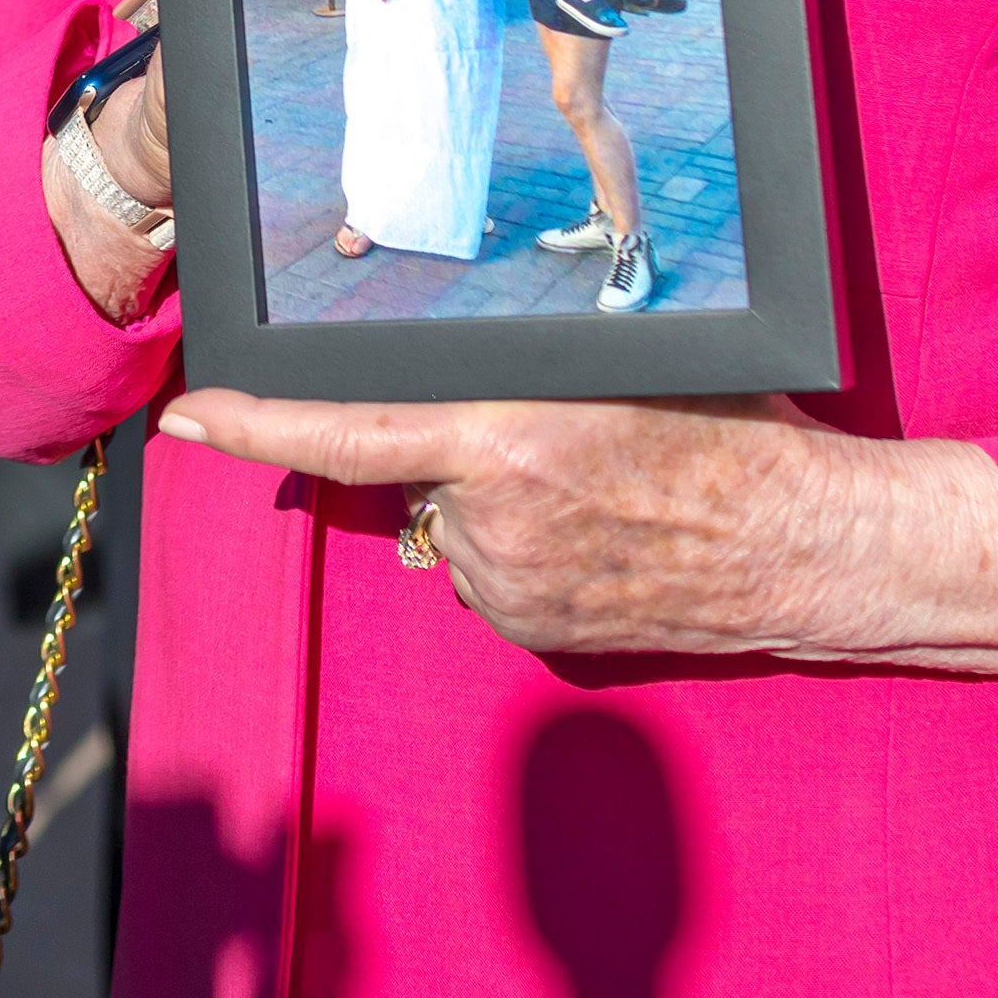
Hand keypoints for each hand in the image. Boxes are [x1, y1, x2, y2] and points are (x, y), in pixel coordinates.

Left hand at [155, 389, 997, 673]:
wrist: (813, 548)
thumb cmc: (732, 431)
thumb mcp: (618, 368)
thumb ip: (518, 373)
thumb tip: (451, 361)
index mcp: (505, 439)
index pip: (344, 430)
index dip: (252, 424)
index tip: (184, 416)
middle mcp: (492, 521)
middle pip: (409, 471)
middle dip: (446, 450)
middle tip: (549, 441)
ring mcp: (513, 588)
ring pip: (449, 527)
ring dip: (487, 506)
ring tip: (594, 491)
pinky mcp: (538, 636)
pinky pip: (489, 577)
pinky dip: (517, 554)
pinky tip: (594, 538)